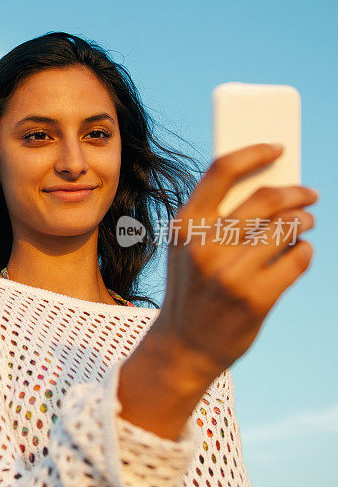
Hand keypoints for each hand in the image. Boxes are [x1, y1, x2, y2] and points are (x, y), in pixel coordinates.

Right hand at [150, 142, 317, 379]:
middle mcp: (203, 246)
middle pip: (265, 197)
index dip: (253, 152)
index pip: (221, 171)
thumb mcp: (187, 248)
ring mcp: (229, 273)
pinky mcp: (255, 298)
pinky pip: (298, 258)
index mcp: (184, 226)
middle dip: (296, 192)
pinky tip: (298, 254)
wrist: (183, 346)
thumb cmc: (192, 289)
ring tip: (305, 224)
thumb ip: (215, 218)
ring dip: (304, 221)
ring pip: (287, 226)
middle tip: (308, 194)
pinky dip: (305, 251)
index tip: (278, 147)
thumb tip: (269, 186)